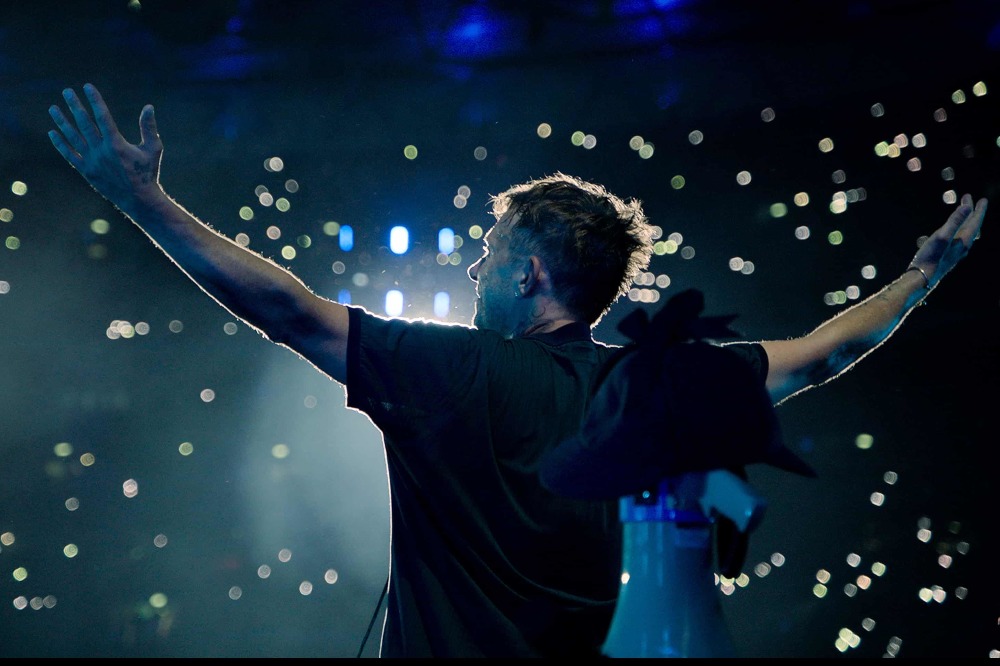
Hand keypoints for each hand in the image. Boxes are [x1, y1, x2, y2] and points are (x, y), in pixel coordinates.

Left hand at [48, 83, 163, 212]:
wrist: (139, 199)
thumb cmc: (148, 172)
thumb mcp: (153, 149)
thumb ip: (149, 127)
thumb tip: (149, 107)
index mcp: (117, 144)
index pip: (102, 117)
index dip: (95, 100)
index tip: (88, 87)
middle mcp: (101, 152)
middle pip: (84, 123)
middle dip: (75, 106)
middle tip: (67, 92)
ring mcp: (92, 162)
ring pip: (73, 137)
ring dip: (62, 122)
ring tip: (53, 108)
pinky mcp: (87, 171)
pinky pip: (69, 155)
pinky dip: (61, 144)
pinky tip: (53, 132)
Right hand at [910, 194, 986, 288]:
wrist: (921, 279)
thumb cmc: (930, 258)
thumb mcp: (942, 237)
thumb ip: (954, 221)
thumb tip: (967, 207)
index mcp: (963, 241)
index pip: (975, 222)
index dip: (978, 210)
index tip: (982, 199)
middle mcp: (962, 247)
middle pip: (971, 227)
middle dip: (970, 213)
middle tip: (968, 200)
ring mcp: (954, 253)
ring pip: (963, 234)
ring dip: (963, 222)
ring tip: (961, 214)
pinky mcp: (945, 257)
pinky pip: (955, 239)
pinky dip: (954, 231)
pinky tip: (947, 233)